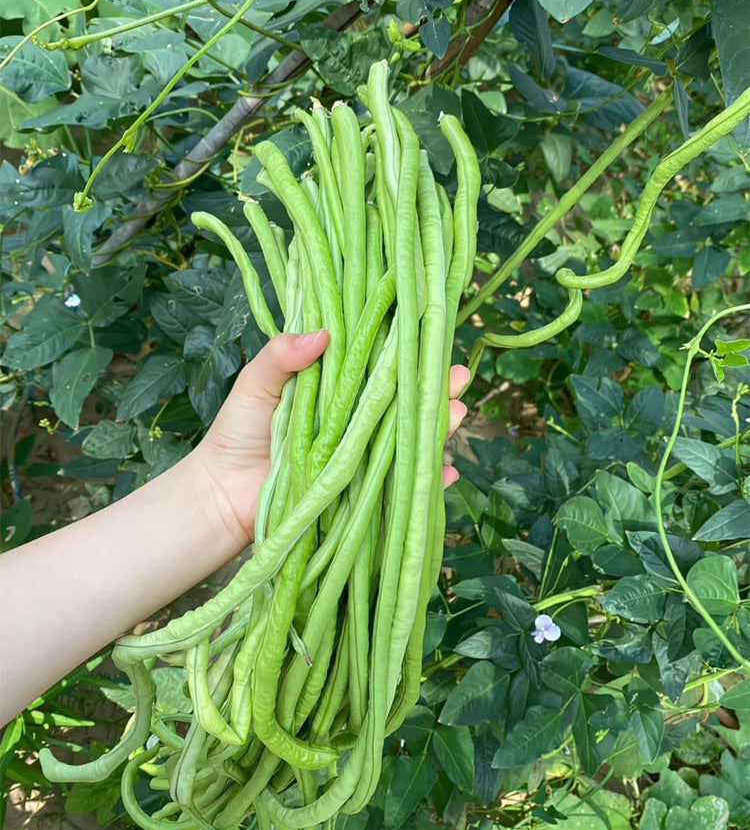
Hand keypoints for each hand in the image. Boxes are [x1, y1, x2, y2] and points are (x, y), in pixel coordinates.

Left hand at [194, 331, 469, 541]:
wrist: (222, 496)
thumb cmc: (236, 434)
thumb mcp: (256, 384)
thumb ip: (282, 355)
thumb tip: (323, 333)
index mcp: (335, 387)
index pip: (378, 364)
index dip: (406, 351)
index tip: (431, 336)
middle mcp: (355, 419)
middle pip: (405, 399)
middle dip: (435, 387)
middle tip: (457, 377)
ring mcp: (362, 455)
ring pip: (411, 438)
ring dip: (438, 427)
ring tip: (457, 414)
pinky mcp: (362, 490)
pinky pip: (403, 485)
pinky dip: (428, 480)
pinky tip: (447, 470)